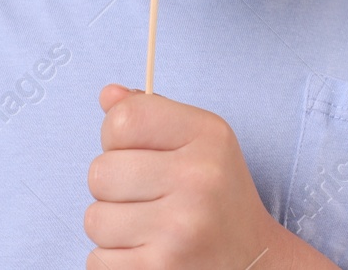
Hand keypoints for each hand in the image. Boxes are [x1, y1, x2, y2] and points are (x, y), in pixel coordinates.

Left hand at [84, 83, 284, 268]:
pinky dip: (114, 260)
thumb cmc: (218, 197)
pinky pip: (97, 259)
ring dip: (112, 227)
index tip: (137, 152)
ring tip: (149, 227)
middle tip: (147, 196)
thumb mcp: (201, 142)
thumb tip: (108, 95)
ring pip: (94, 219)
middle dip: (113, 187)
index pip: (124, 119)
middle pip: (100, 171)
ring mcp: (179, 229)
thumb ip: (153, 114)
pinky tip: (148, 253)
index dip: (116, 136)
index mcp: (208, 136)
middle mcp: (197, 179)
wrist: (253, 260)